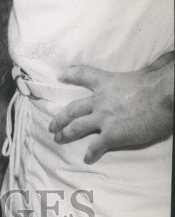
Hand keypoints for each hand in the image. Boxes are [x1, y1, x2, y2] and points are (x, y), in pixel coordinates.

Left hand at [49, 52, 174, 163]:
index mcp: (106, 82)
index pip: (83, 75)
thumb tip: (165, 57)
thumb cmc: (157, 82)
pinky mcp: (112, 135)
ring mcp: (103, 119)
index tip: (60, 76)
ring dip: (66, 134)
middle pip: (73, 109)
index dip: (70, 75)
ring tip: (58, 139)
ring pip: (77, 127)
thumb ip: (148, 67)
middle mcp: (100, 101)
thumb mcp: (147, 71)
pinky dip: (91, 153)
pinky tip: (87, 159)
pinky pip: (97, 146)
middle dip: (60, 118)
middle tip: (52, 125)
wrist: (163, 97)